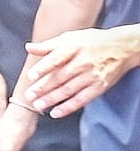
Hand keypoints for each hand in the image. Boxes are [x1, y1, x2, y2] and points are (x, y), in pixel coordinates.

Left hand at [23, 27, 139, 116]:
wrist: (122, 47)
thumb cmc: (91, 42)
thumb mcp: (69, 38)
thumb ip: (48, 45)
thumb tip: (28, 47)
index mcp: (73, 48)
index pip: (56, 59)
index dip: (43, 68)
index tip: (30, 76)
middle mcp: (82, 62)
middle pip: (60, 77)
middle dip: (43, 88)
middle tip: (28, 96)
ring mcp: (91, 76)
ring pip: (69, 90)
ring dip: (52, 99)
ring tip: (38, 106)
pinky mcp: (99, 87)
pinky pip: (82, 99)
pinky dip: (68, 107)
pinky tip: (56, 112)